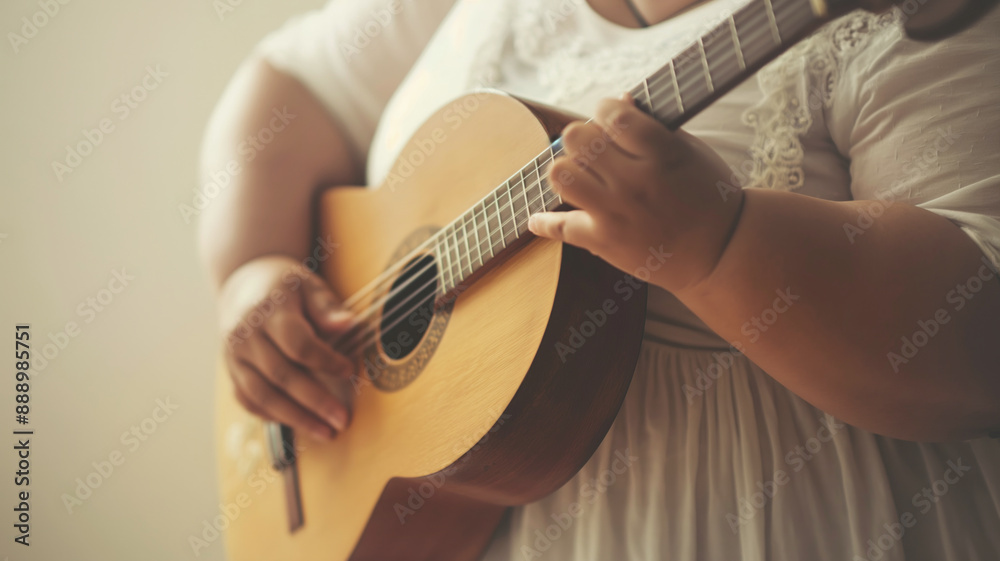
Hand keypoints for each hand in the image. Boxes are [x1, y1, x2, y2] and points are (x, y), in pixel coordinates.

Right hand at [218, 255, 355, 439]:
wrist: (245, 284)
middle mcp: (245, 334)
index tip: (349, 370)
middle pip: (280, 374)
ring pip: (262, 395)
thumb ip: (328, 308)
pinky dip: (274, 416)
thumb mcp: (310, 286)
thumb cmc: (287, 287)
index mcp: (268, 310)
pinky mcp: (231, 371)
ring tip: (326, 432)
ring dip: (296, 418)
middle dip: (314, 401)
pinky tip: (300, 424)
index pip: (296, 342)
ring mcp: (233, 356)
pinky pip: (249, 401)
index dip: (324, 360)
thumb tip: (350, 324)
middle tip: (342, 419)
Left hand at [528, 94, 744, 294]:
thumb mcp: (691, 152)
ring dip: (565, 171)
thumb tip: (620, 99)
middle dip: (581, 137)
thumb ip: (654, 127)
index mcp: (662, 153)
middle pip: (578, 140)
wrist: (720, 252)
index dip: (604, 109)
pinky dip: (543, 223)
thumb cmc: (709, 196)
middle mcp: (636, 181)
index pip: (613, 115)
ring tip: (579, 177)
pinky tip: (537, 219)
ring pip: (561, 176)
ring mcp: (617, 212)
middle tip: (593, 149)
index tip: (609, 117)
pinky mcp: (604, 241)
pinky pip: (559, 227)